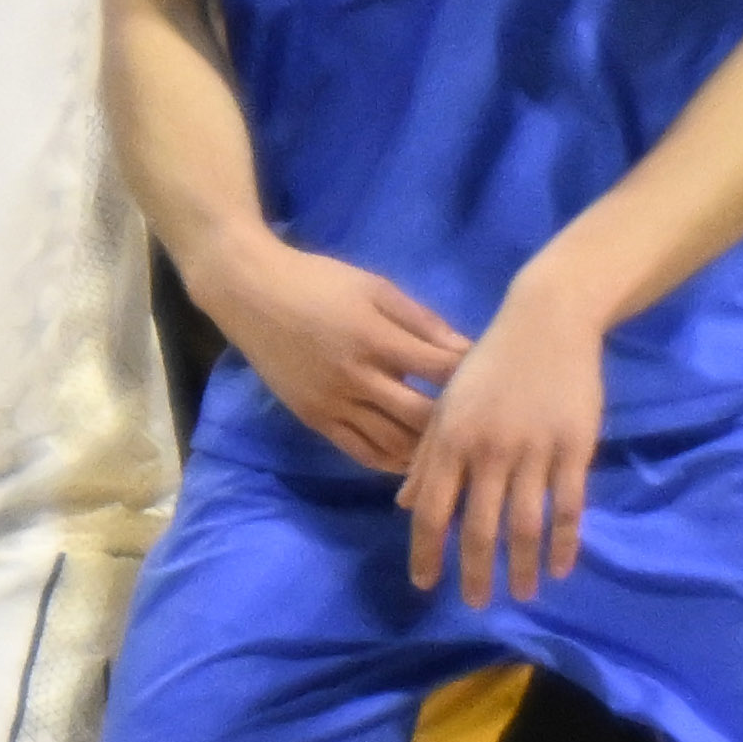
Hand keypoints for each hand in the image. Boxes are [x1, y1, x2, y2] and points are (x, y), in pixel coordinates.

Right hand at [202, 237, 468, 475]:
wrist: (247, 290)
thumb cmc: (317, 280)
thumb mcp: (375, 287)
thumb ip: (422, 321)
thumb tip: (469, 352)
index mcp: (375, 337)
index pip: (441, 371)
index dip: (474, 380)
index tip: (495, 384)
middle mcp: (356, 376)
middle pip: (423, 417)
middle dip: (457, 424)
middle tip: (480, 427)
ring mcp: (332, 402)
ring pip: (395, 444)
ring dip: (428, 450)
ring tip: (454, 450)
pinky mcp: (314, 418)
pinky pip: (361, 451)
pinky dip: (392, 461)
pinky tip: (413, 459)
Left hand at [396, 270, 605, 607]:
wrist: (545, 323)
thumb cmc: (489, 364)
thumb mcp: (448, 403)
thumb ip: (427, 455)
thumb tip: (405, 503)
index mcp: (451, 438)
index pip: (433, 508)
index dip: (427, 549)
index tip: (425, 584)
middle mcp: (488, 450)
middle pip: (479, 525)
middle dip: (474, 570)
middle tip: (475, 604)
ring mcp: (533, 450)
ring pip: (526, 524)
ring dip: (523, 565)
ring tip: (521, 595)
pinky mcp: (574, 449)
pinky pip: (569, 506)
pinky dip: (564, 542)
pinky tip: (560, 567)